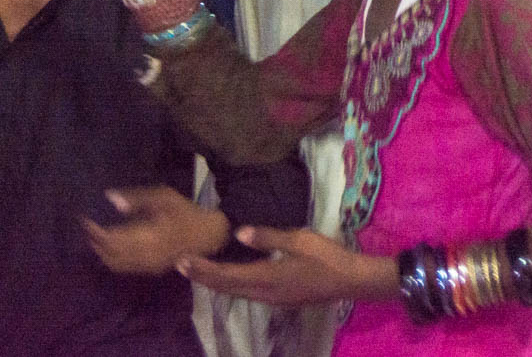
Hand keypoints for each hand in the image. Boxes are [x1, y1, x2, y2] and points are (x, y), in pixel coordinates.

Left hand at [86, 186, 229, 275]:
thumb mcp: (165, 197)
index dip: (95, 231)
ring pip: (113, 263)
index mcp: (149, 236)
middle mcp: (145, 255)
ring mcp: (146, 266)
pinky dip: (110, 257)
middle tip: (86, 226)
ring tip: (93, 235)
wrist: (208, 236)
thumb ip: (138, 199)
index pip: (113, 239)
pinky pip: (122, 267)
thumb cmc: (185, 213)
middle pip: (109, 254)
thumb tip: (110, 198)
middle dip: (94, 241)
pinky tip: (107, 246)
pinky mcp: (148, 270)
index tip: (84, 219)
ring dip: (100, 251)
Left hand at [179, 227, 397, 306]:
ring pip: (235, 292)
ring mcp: (271, 299)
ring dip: (215, 282)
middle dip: (202, 277)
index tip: (181, 261)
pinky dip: (231, 284)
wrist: (350, 280)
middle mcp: (263, 293)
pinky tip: (230, 276)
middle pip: (225, 287)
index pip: (224, 276)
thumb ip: (268, 237)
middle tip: (181, 265)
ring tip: (199, 271)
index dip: (201, 269)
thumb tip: (238, 233)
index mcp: (265, 277)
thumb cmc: (327, 257)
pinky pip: (246, 292)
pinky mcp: (279, 298)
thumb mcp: (299, 240)